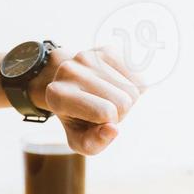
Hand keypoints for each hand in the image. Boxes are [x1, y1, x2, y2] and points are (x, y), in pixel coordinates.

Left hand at [27, 46, 142, 155]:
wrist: (74, 91)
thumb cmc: (79, 121)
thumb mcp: (81, 141)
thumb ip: (94, 143)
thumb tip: (113, 129)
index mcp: (57, 95)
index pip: (106, 112)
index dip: (109, 123)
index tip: (97, 121)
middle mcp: (68, 70)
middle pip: (122, 101)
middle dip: (120, 112)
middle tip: (104, 110)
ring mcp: (86, 57)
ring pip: (132, 88)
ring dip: (127, 99)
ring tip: (108, 99)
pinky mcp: (104, 50)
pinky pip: (136, 76)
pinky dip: (132, 86)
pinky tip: (115, 87)